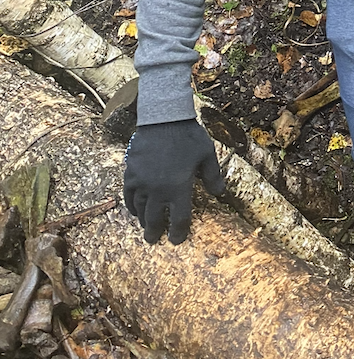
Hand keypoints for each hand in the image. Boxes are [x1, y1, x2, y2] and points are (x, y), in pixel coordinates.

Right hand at [124, 119, 224, 243]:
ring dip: (143, 220)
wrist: (164, 119)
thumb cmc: (189, 136)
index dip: (178, 232)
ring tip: (146, 226)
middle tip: (154, 240)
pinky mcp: (131, 174)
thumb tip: (219, 193)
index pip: (179, 219)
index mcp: (179, 188)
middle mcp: (159, 190)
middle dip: (155, 232)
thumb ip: (213, 177)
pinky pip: (128, 196)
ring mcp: (142, 183)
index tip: (177, 240)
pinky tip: (134, 209)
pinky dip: (131, 206)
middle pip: (155, 219)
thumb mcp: (207, 155)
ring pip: (140, 210)